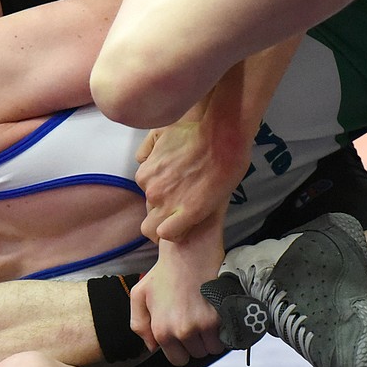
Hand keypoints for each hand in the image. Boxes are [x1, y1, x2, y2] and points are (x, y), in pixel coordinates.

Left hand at [129, 233, 225, 365]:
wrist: (188, 249)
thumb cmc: (164, 271)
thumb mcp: (140, 295)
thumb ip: (139, 325)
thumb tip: (152, 347)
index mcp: (161, 330)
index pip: (177, 359)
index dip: (182, 348)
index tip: (185, 334)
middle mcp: (181, 331)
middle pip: (197, 354)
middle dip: (197, 342)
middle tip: (196, 319)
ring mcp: (202, 324)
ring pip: (213, 348)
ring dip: (212, 337)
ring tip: (207, 314)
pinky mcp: (219, 316)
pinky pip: (226, 337)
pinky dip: (225, 329)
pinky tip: (217, 313)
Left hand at [135, 116, 247, 243]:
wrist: (222, 136)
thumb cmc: (197, 131)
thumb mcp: (161, 132)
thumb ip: (148, 148)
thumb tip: (144, 160)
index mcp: (145, 174)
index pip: (147, 194)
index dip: (163, 194)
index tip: (178, 190)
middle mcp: (152, 190)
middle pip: (150, 212)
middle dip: (164, 210)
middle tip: (185, 202)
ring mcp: (168, 203)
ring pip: (154, 229)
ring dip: (167, 226)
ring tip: (185, 219)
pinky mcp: (189, 213)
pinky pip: (169, 235)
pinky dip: (176, 234)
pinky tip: (188, 224)